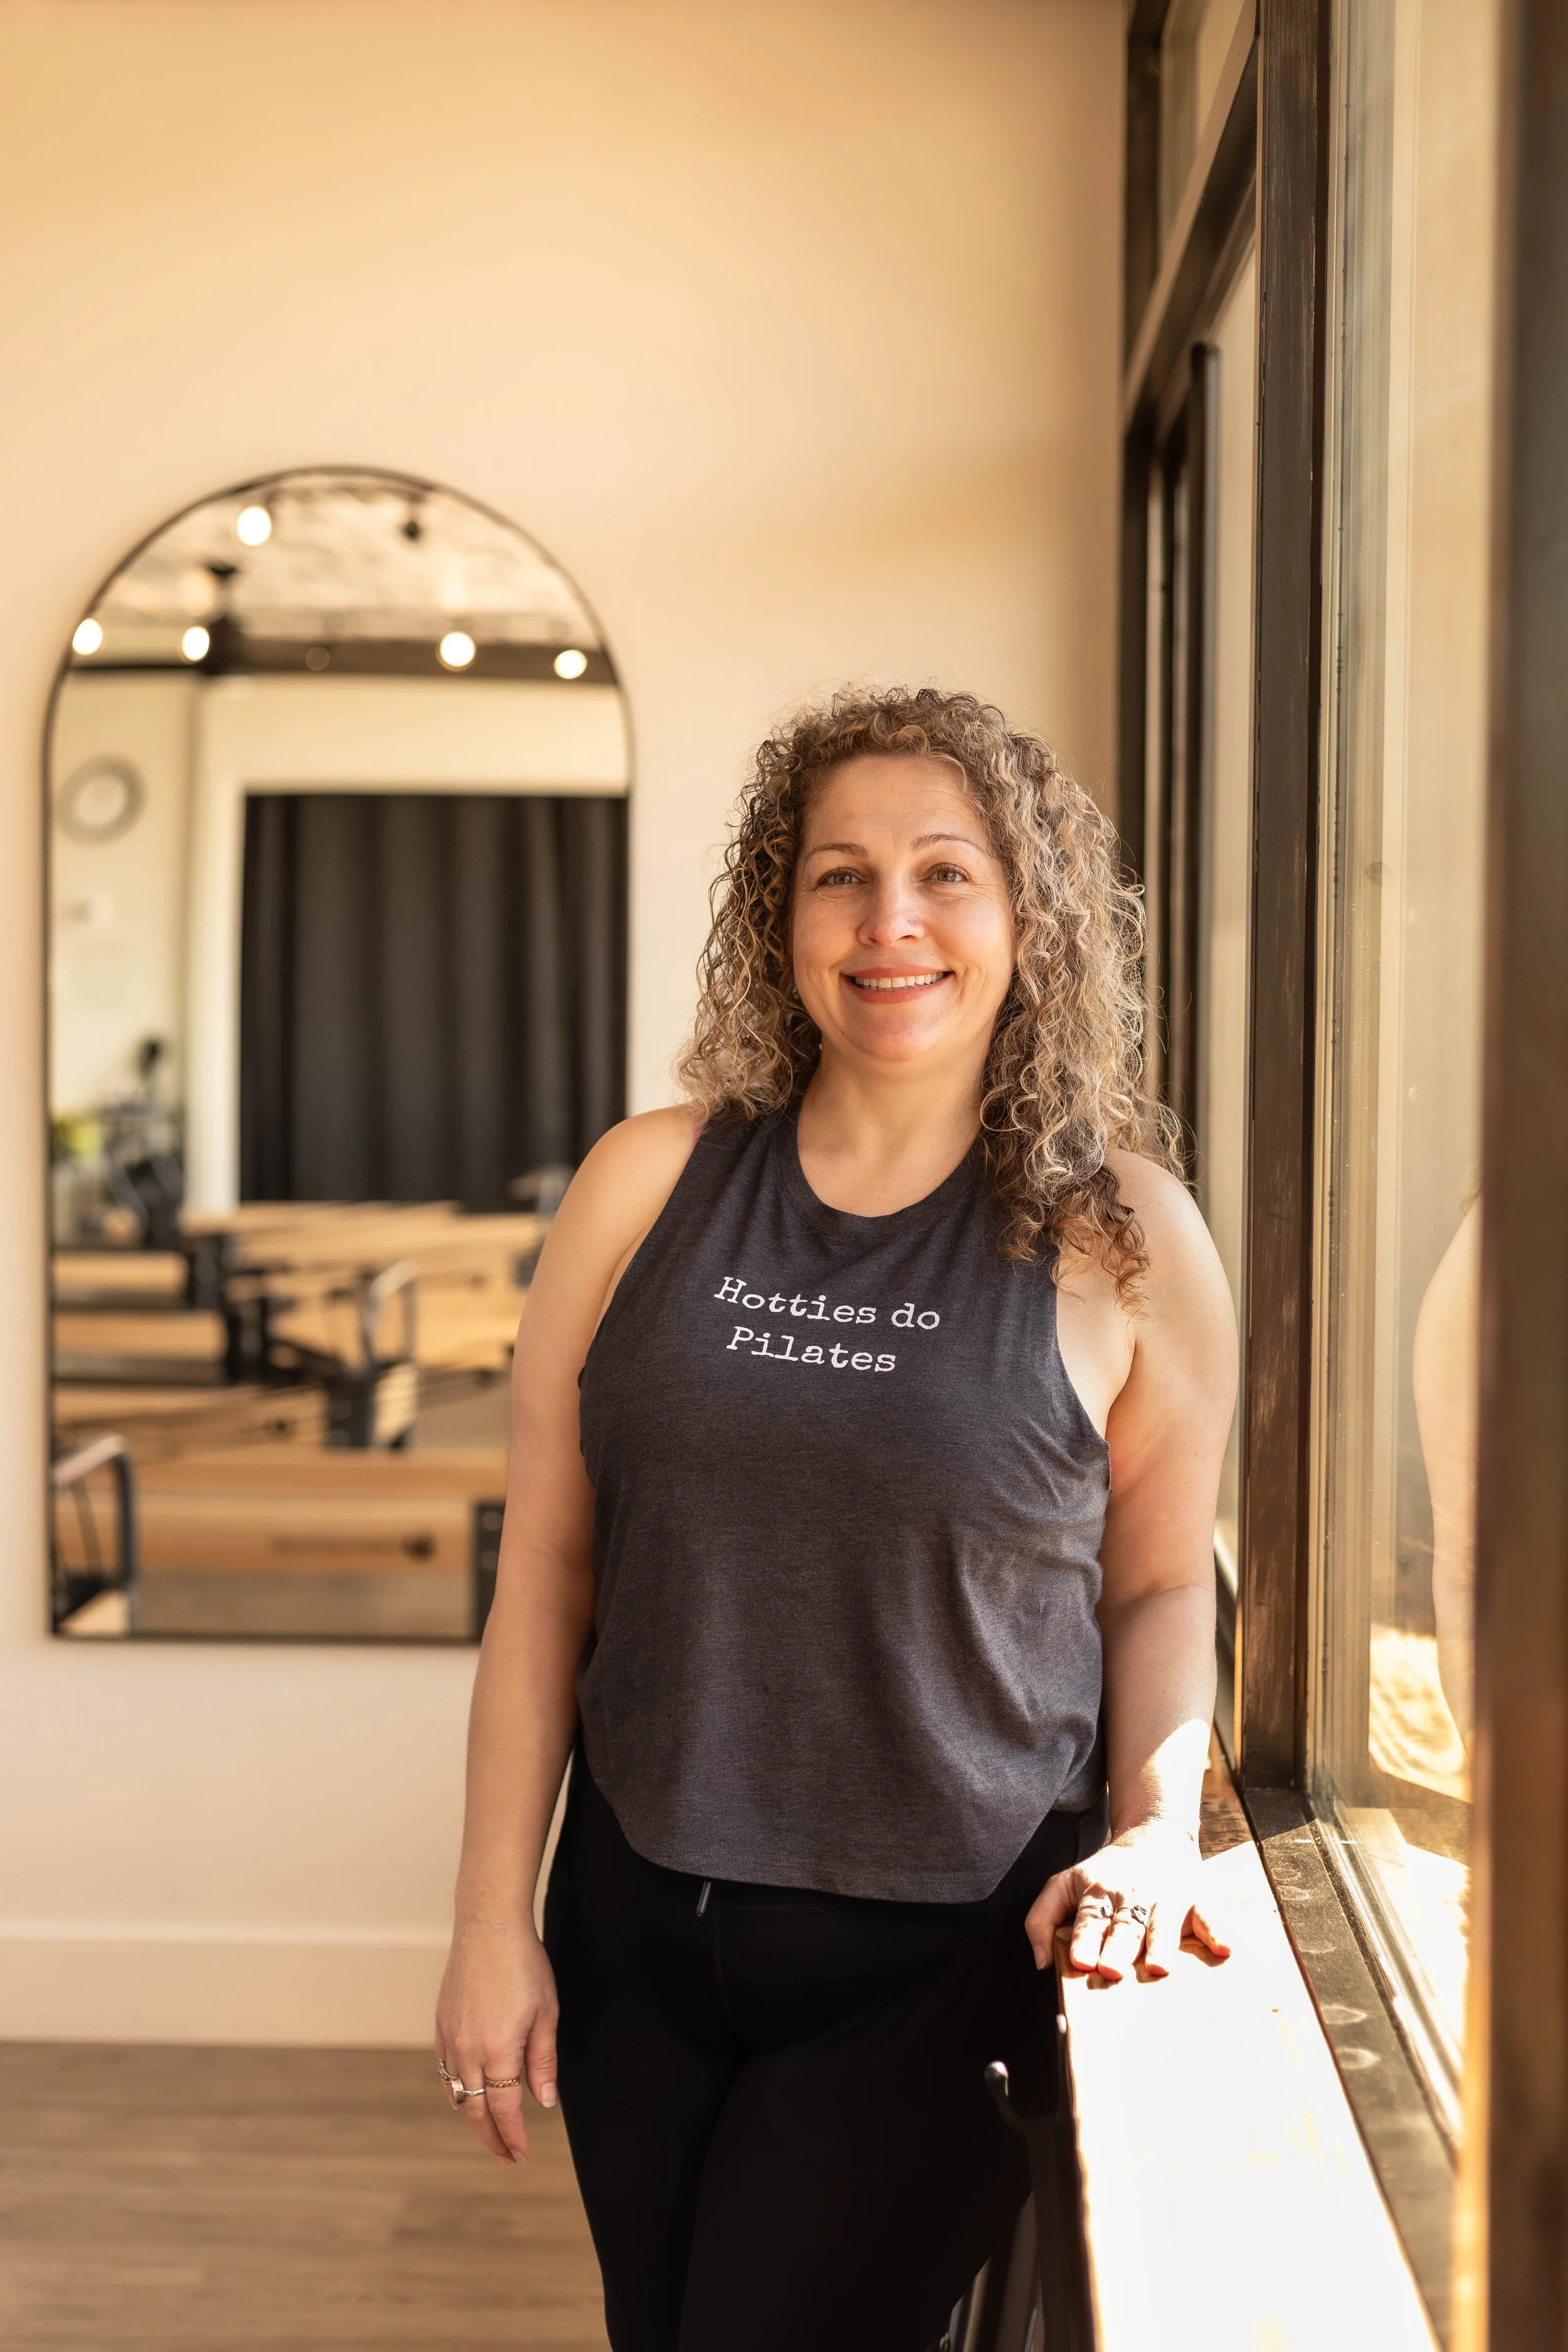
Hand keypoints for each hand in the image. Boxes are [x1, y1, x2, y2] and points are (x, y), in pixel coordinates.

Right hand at [434, 1917, 559, 2162]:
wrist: (488, 1926)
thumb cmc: (524, 1965)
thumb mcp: (546, 2013)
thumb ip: (543, 2062)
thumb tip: (543, 2103)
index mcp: (498, 2049)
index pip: (505, 2109)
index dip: (514, 2137)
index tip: (521, 2155)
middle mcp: (468, 2050)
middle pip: (477, 2110)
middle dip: (493, 2139)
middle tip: (508, 2156)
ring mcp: (450, 2038)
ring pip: (458, 2095)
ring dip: (474, 2119)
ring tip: (491, 2132)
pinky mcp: (441, 2025)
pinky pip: (445, 2072)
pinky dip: (455, 2093)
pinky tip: (467, 2098)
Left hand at [1024, 1821, 1230, 1980]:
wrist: (1156, 1835)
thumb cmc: (1104, 1874)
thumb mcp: (1065, 1884)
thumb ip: (1042, 1919)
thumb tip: (1042, 1964)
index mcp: (1098, 1891)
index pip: (1089, 1918)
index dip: (1085, 1938)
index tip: (1080, 1961)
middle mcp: (1132, 1895)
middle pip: (1124, 1925)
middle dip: (1119, 1947)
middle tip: (1112, 1969)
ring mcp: (1167, 1897)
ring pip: (1162, 1923)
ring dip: (1161, 1944)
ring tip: (1159, 1968)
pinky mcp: (1197, 1899)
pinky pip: (1209, 1915)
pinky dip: (1217, 1931)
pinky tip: (1223, 1949)